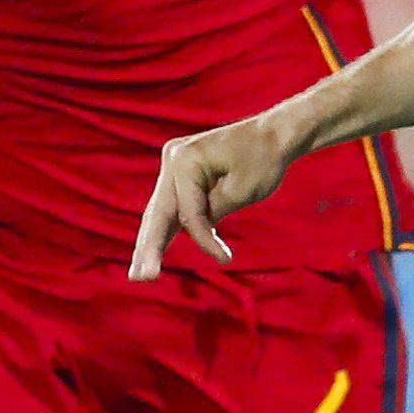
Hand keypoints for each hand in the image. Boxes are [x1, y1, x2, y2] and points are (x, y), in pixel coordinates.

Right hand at [133, 117, 296, 279]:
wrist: (274, 134)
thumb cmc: (263, 160)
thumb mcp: (240, 192)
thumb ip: (211, 213)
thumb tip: (189, 230)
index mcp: (184, 159)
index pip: (187, 211)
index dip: (203, 238)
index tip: (226, 258)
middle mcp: (172, 158)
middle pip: (159, 212)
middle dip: (149, 248)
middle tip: (140, 278)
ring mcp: (173, 164)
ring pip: (161, 212)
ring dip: (151, 243)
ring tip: (140, 274)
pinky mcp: (181, 174)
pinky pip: (172, 207)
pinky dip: (167, 230)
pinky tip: (150, 257)